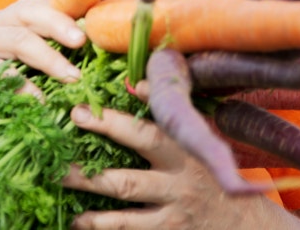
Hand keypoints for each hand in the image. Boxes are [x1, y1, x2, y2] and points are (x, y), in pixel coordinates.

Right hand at [0, 0, 86, 100]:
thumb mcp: (12, 67)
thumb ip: (39, 60)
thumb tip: (87, 68)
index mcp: (5, 20)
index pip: (38, 3)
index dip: (66, 12)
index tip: (93, 26)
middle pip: (30, 12)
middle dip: (60, 25)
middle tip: (83, 42)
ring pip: (18, 39)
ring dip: (49, 58)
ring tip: (72, 78)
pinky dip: (21, 85)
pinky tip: (38, 100)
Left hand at [63, 105, 299, 229]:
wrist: (246, 221)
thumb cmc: (215, 168)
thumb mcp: (201, 134)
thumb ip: (168, 111)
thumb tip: (135, 83)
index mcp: (185, 152)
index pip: (143, 136)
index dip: (109, 124)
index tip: (78, 112)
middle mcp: (178, 185)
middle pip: (126, 181)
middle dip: (87, 174)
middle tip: (53, 164)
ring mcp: (174, 214)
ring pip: (125, 215)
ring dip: (90, 211)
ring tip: (60, 201)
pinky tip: (79, 224)